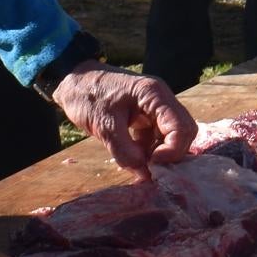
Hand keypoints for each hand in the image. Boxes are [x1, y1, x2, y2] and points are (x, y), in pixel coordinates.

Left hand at [50, 64, 197, 174]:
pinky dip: (149, 151)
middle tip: (151, 170)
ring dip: (160, 155)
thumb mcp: (105, 125)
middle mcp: (161, 101)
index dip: (172, 151)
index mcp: (155, 95)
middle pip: (183, 132)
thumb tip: (144, 175)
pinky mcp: (145, 117)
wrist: (72, 81)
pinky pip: (156, 138)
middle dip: (171, 154)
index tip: (153, 165)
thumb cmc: (88, 95)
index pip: (182, 127)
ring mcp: (154, 109)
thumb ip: (125, 152)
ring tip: (141, 169)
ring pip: (171, 137)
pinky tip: (136, 162)